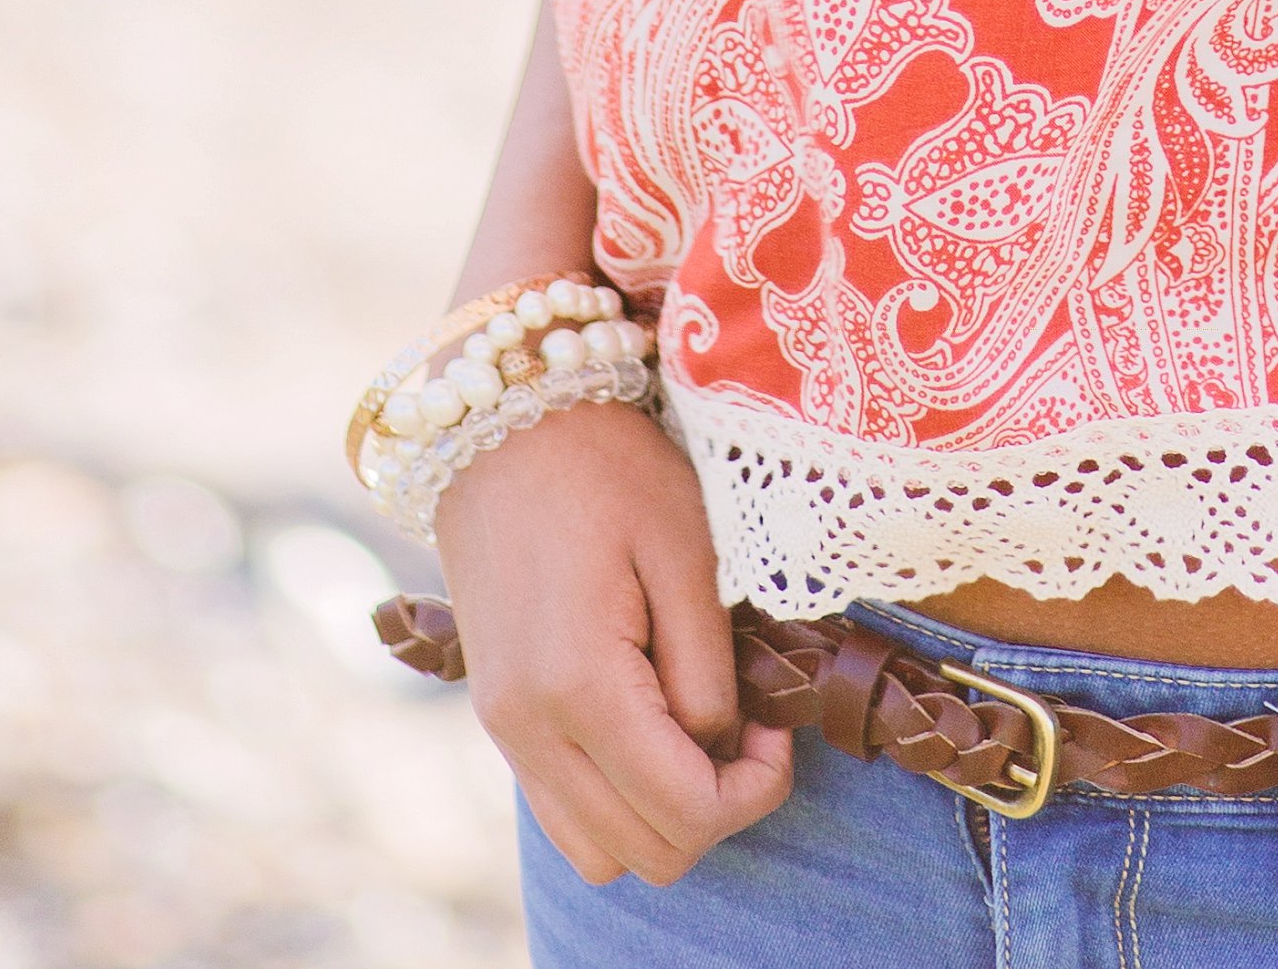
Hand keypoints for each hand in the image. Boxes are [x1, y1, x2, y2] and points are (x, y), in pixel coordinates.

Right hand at [433, 397, 796, 886]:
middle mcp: (529, 731)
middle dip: (717, 809)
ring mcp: (504, 733)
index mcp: (580, 686)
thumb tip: (727, 745)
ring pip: (599, 851)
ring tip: (700, 731)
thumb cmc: (606, 466)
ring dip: (664, 815)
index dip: (756, 788)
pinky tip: (651, 725)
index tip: (778, 724)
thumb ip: (709, 667)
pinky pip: (565, 811)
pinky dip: (617, 799)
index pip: (686, 813)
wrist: (499, 423)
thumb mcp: (685, 548)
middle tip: (750, 728)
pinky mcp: (498, 721)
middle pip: (645, 853)